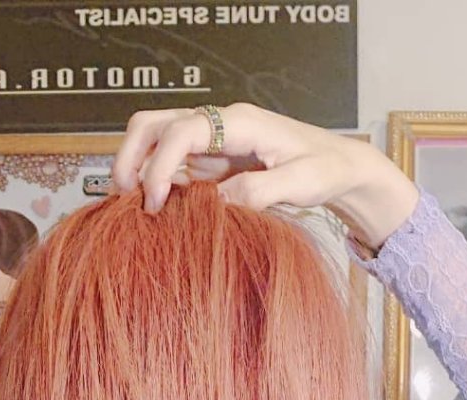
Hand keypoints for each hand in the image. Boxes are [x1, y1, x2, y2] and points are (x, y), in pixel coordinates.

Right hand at [110, 101, 419, 249]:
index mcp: (239, 122)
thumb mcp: (301, 183)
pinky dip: (158, 182)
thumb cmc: (325, 169)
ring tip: (138, 208)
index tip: (155, 202)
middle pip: (153, 124)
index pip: (180, 131)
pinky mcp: (213, 158)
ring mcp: (214, 139)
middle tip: (126, 199)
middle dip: (130, 157)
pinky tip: (161, 209)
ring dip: (138, 169)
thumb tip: (218, 203)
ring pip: (156, 140)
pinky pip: (173, 162)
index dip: (159, 165)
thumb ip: (260, 191)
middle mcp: (220, 123)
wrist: (340, 166)